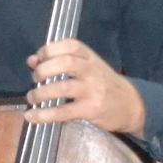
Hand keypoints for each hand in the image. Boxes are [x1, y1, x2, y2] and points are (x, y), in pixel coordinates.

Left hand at [27, 38, 146, 135]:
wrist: (131, 106)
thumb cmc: (104, 85)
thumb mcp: (88, 68)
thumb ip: (61, 62)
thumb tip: (31, 60)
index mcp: (90, 57)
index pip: (70, 45)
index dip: (49, 50)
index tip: (38, 59)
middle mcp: (92, 71)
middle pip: (65, 63)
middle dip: (43, 70)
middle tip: (35, 79)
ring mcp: (93, 90)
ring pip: (63, 88)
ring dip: (41, 93)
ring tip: (32, 98)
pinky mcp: (91, 110)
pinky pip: (64, 112)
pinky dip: (44, 114)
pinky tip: (32, 116)